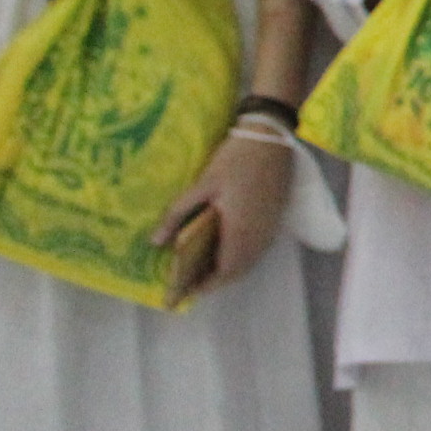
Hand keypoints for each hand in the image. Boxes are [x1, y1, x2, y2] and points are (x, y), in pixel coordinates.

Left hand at [154, 126, 293, 296]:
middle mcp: (259, 237)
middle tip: (189, 282)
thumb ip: (177, 214)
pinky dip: (240, 256)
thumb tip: (154, 242)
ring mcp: (270, 228)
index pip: (223, 272)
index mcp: (240, 232)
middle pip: (238, 271)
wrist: (271, 137)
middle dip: (214, 281)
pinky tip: (224, 248)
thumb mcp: (202, 184)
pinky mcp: (276, 218)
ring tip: (203, 268)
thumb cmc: (235, 159)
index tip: (183, 293)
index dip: (203, 286)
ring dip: (229, 269)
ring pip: (250, 261)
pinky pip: (257, 248)